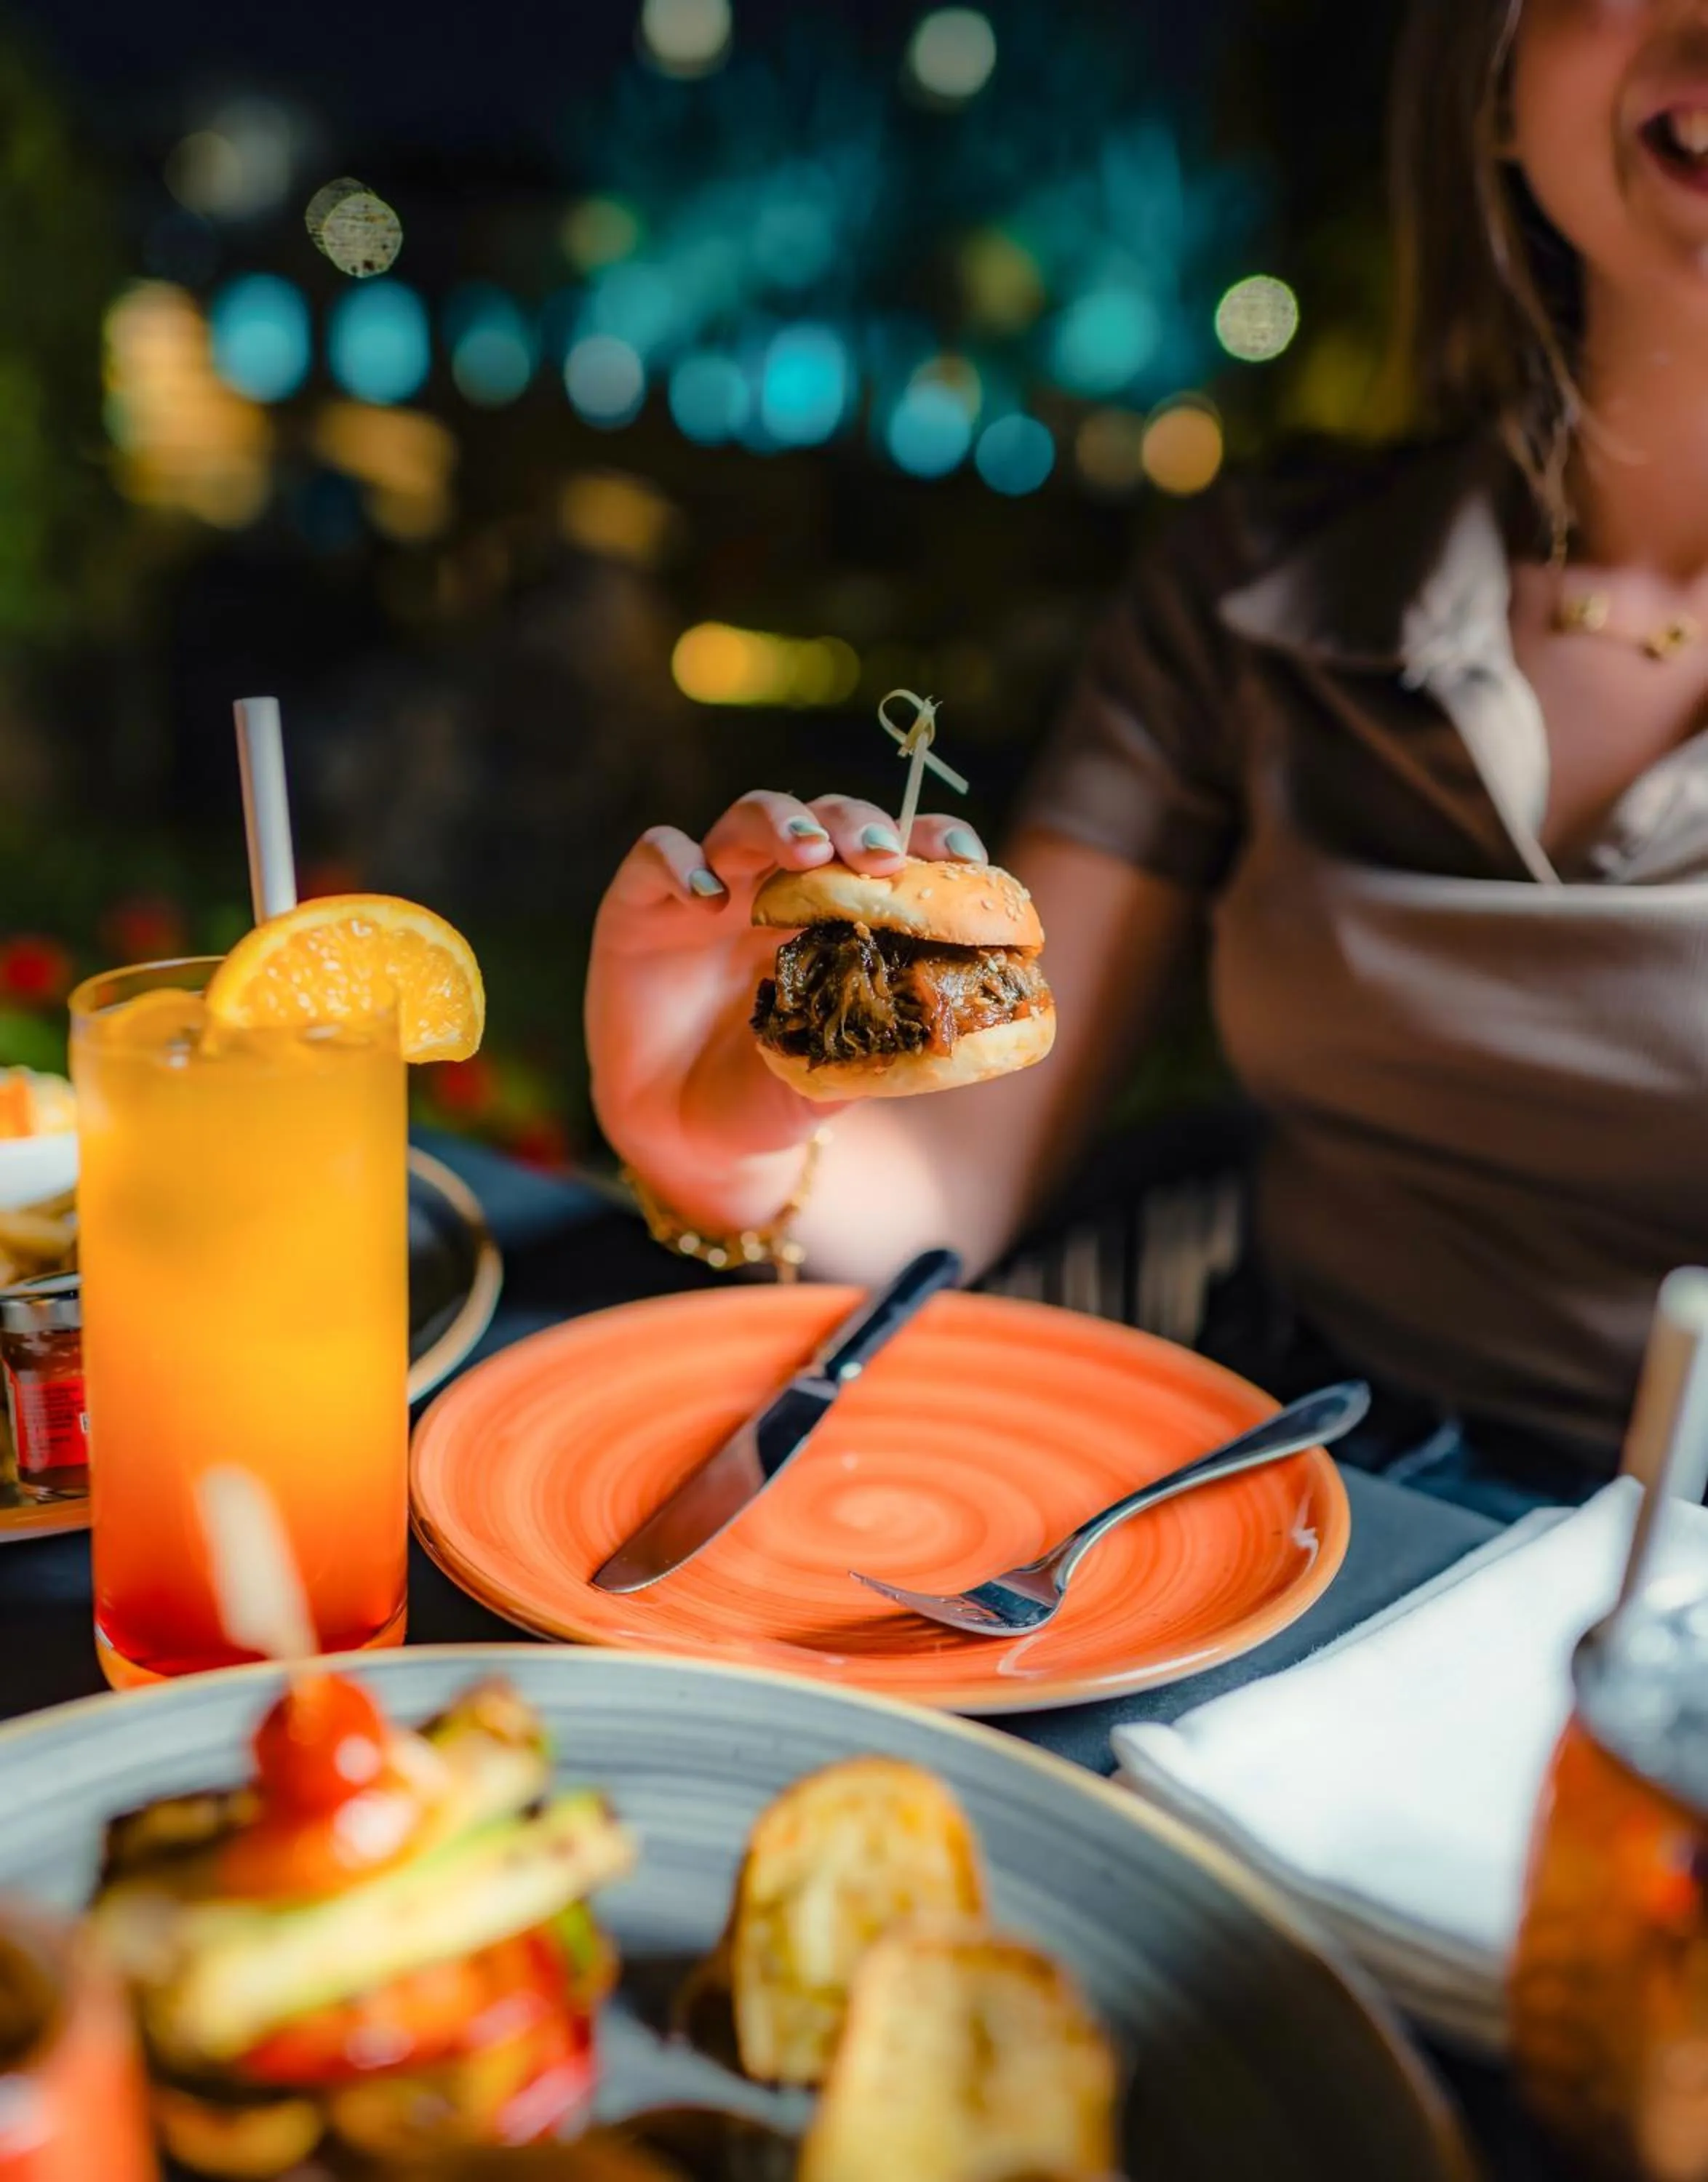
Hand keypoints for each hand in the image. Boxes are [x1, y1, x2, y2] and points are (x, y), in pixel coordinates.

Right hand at [585, 790, 986, 1209]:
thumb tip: (956, 1030)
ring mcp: (712, 888)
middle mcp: (778, 886)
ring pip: (747, 819)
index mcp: (838, 915)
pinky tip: (708, 898)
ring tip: (805, 851)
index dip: (929, 840)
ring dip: (781, 823)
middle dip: (852, 824)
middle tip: (877, 853)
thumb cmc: (769, 1096)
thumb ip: (883, 1045)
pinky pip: (657, 855)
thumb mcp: (835, 1075)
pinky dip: (682, 864)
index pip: (891, 852)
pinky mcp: (642, 904)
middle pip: (821, 818)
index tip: (964, 858)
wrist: (685, 1139)